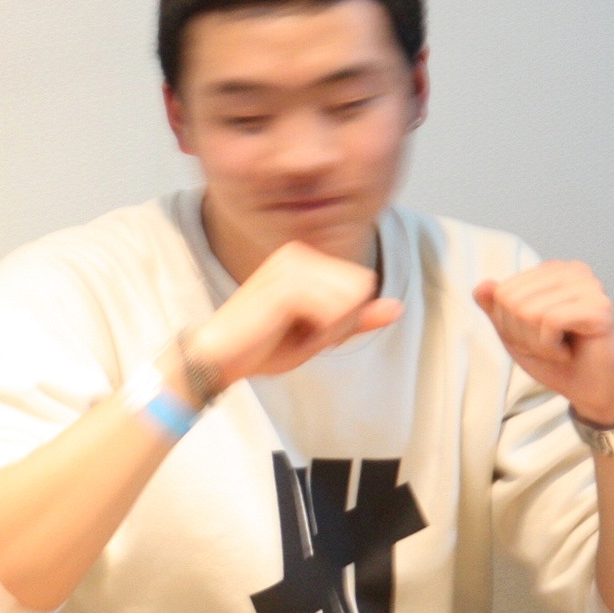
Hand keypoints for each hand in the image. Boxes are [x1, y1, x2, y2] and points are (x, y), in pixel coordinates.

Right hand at [181, 240, 403, 390]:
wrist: (216, 359)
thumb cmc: (260, 347)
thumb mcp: (317, 334)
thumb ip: (356, 319)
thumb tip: (397, 307)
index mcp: (304, 259)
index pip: (361, 284)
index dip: (345, 318)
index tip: (309, 329)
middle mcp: (299, 253)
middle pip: (361, 288)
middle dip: (339, 322)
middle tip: (301, 334)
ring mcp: (291, 264)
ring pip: (350, 298)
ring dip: (329, 328)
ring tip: (292, 334)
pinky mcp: (286, 283)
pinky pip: (334, 309)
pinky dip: (321, 331)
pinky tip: (290, 334)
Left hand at [473, 261, 613, 425]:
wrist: (590, 390)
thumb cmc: (556, 360)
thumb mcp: (514, 333)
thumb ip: (495, 308)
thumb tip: (482, 285)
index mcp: (552, 271)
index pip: (500, 292)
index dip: (507, 325)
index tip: (534, 336)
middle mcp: (573, 271)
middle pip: (511, 300)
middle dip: (520, 334)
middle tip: (548, 345)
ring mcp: (590, 286)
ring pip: (528, 311)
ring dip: (536, 343)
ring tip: (559, 348)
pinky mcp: (600, 307)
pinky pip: (550, 322)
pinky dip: (550, 347)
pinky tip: (568, 352)